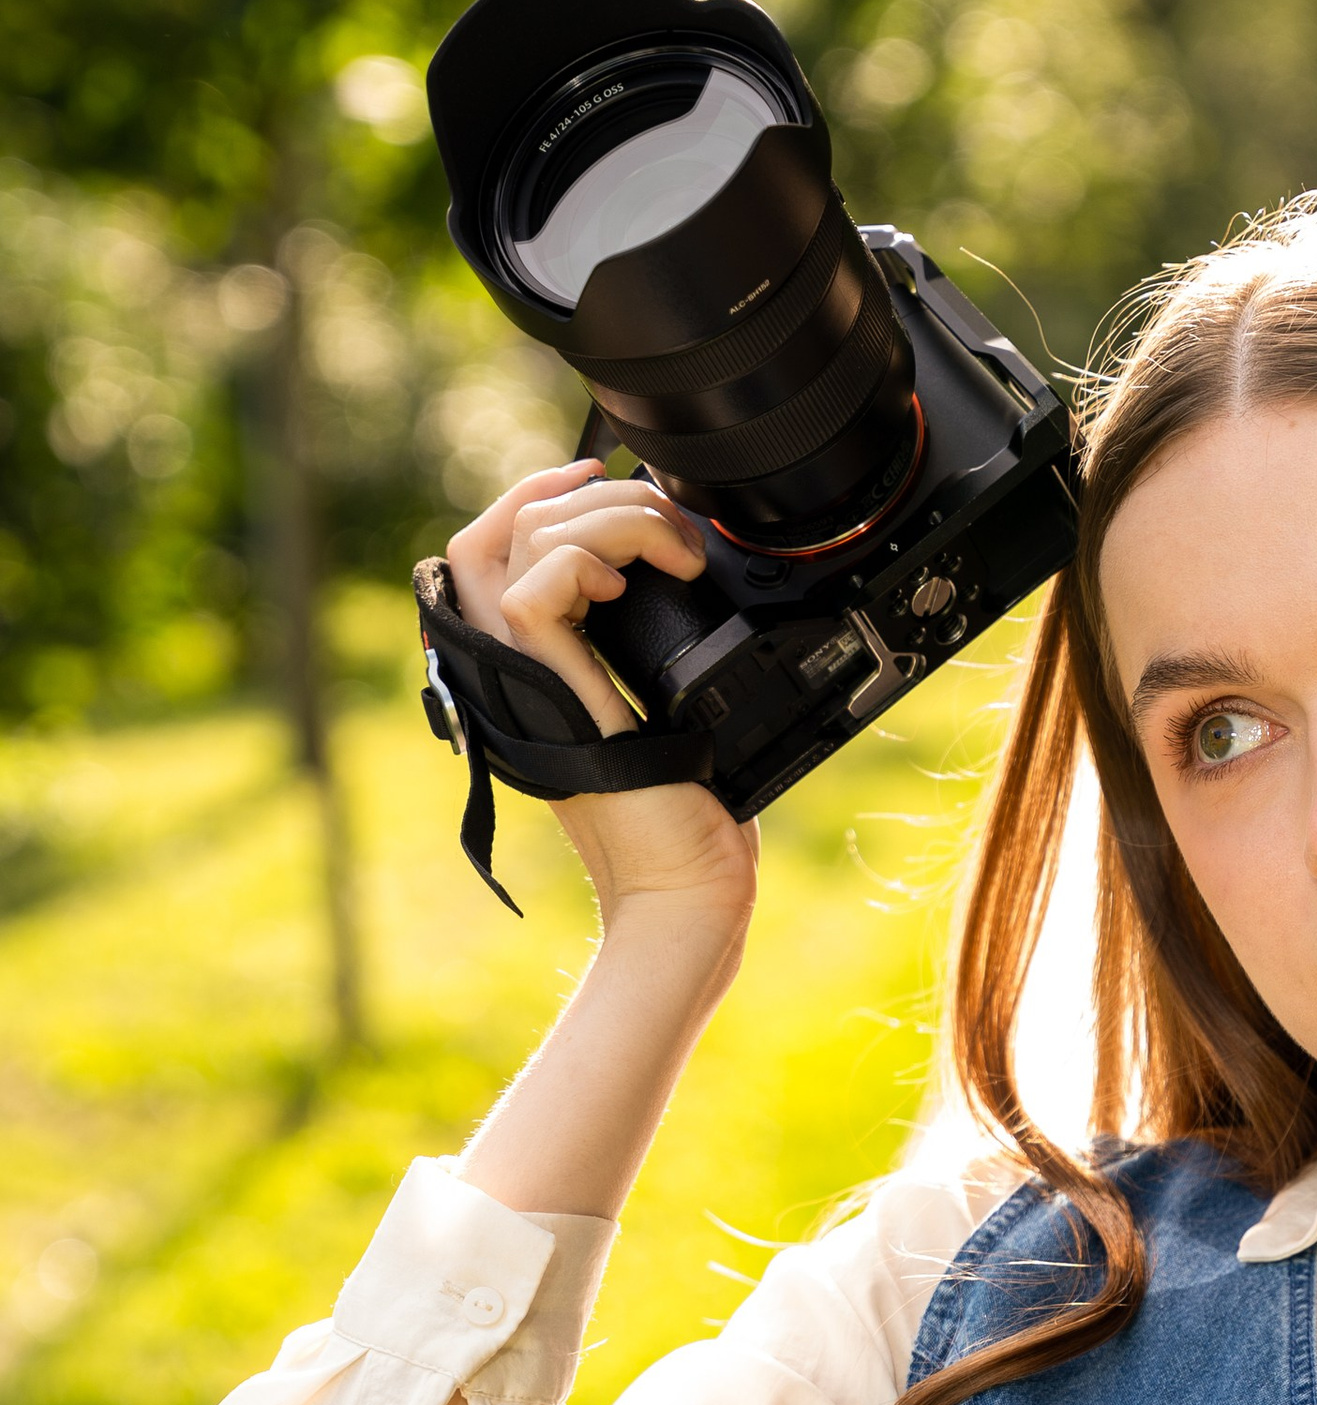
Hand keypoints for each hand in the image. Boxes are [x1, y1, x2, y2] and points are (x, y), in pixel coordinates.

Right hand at [445, 460, 758, 933]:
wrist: (686, 884)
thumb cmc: (687, 818)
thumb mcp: (668, 710)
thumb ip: (642, 650)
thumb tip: (677, 586)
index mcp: (530, 667)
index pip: (495, 546)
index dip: (537, 492)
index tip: (599, 473)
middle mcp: (509, 666)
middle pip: (503, 528)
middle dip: (590, 496)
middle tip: (665, 520)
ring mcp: (519, 675)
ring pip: (524, 540)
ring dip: (613, 519)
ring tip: (677, 554)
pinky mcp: (542, 684)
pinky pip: (537, 582)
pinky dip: (595, 557)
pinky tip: (643, 583)